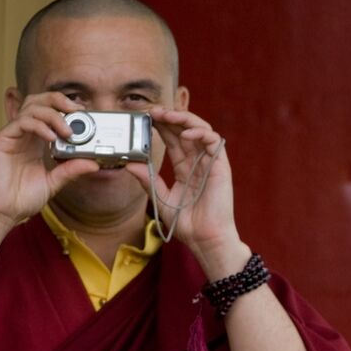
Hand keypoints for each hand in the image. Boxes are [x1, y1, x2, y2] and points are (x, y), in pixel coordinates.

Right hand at [0, 92, 100, 232]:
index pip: (50, 112)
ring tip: (68, 132)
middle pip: (39, 102)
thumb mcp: (54, 182)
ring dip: (53, 115)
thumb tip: (94, 164)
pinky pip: (21, 122)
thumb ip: (71, 170)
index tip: (86, 116)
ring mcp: (12, 135)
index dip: (67, 109)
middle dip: (60, 101)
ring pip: (31, 108)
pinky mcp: (2, 140)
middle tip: (78, 111)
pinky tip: (51, 138)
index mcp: (36, 141)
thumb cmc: (22, 199)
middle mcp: (24, 134)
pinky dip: (39, 126)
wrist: (2, 213)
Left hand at [125, 107, 244, 274]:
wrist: (204, 239)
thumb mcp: (160, 199)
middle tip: (152, 111)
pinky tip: (185, 134)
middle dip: (169, 117)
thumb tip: (129, 164)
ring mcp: (210, 163)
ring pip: (200, 129)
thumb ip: (148, 180)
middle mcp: (198, 162)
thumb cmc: (187, 224)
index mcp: (185, 168)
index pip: (173, 139)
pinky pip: (213, 141)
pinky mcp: (221, 166)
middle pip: (185, 130)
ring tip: (167, 116)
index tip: (145, 118)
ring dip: (184, 119)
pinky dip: (200, 133)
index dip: (161, 126)